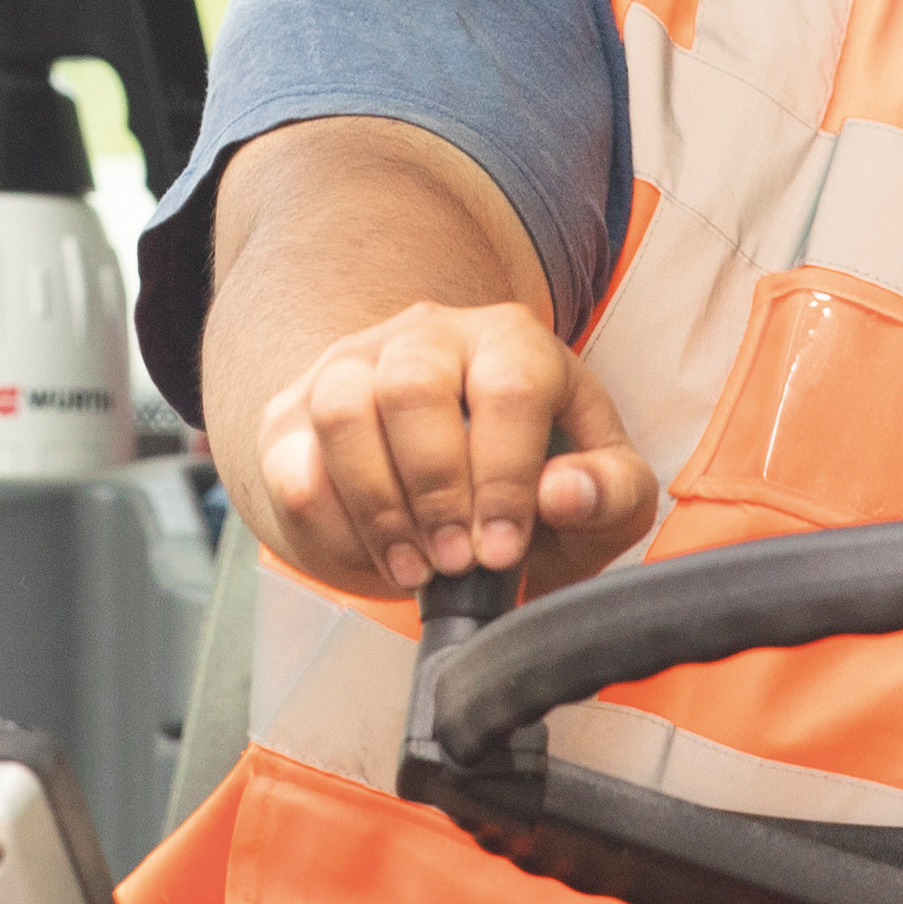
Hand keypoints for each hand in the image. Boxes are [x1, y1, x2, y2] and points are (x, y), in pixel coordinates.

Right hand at [247, 299, 653, 597]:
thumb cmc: (535, 487)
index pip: (508, 385)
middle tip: (453, 563)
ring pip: (342, 409)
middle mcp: (429, 335)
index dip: (503, 476)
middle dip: (434, 491)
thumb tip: (565, 492)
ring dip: (376, 505)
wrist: (446, 495)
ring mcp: (353, 366)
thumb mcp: (600, 496)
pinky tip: (371, 554)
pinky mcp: (296, 415)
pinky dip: (331, 523)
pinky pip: (293, 461)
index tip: (498, 549)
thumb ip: (609, 492)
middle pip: (413, 385)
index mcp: (513, 342)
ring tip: (412, 568)